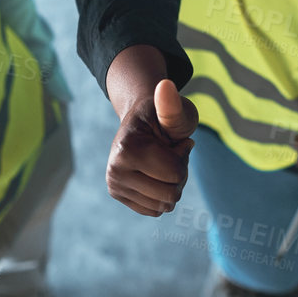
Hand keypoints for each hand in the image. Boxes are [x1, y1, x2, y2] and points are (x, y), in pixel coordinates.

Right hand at [106, 78, 197, 215]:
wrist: (140, 121)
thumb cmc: (161, 115)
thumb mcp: (173, 110)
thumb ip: (172, 105)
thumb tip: (165, 86)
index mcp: (127, 149)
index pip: (175, 174)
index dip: (182, 157)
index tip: (171, 141)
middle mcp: (115, 171)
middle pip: (171, 195)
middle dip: (178, 174)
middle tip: (168, 152)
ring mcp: (114, 185)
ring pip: (164, 206)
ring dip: (171, 185)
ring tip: (161, 162)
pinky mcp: (118, 195)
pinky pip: (155, 210)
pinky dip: (162, 194)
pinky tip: (154, 174)